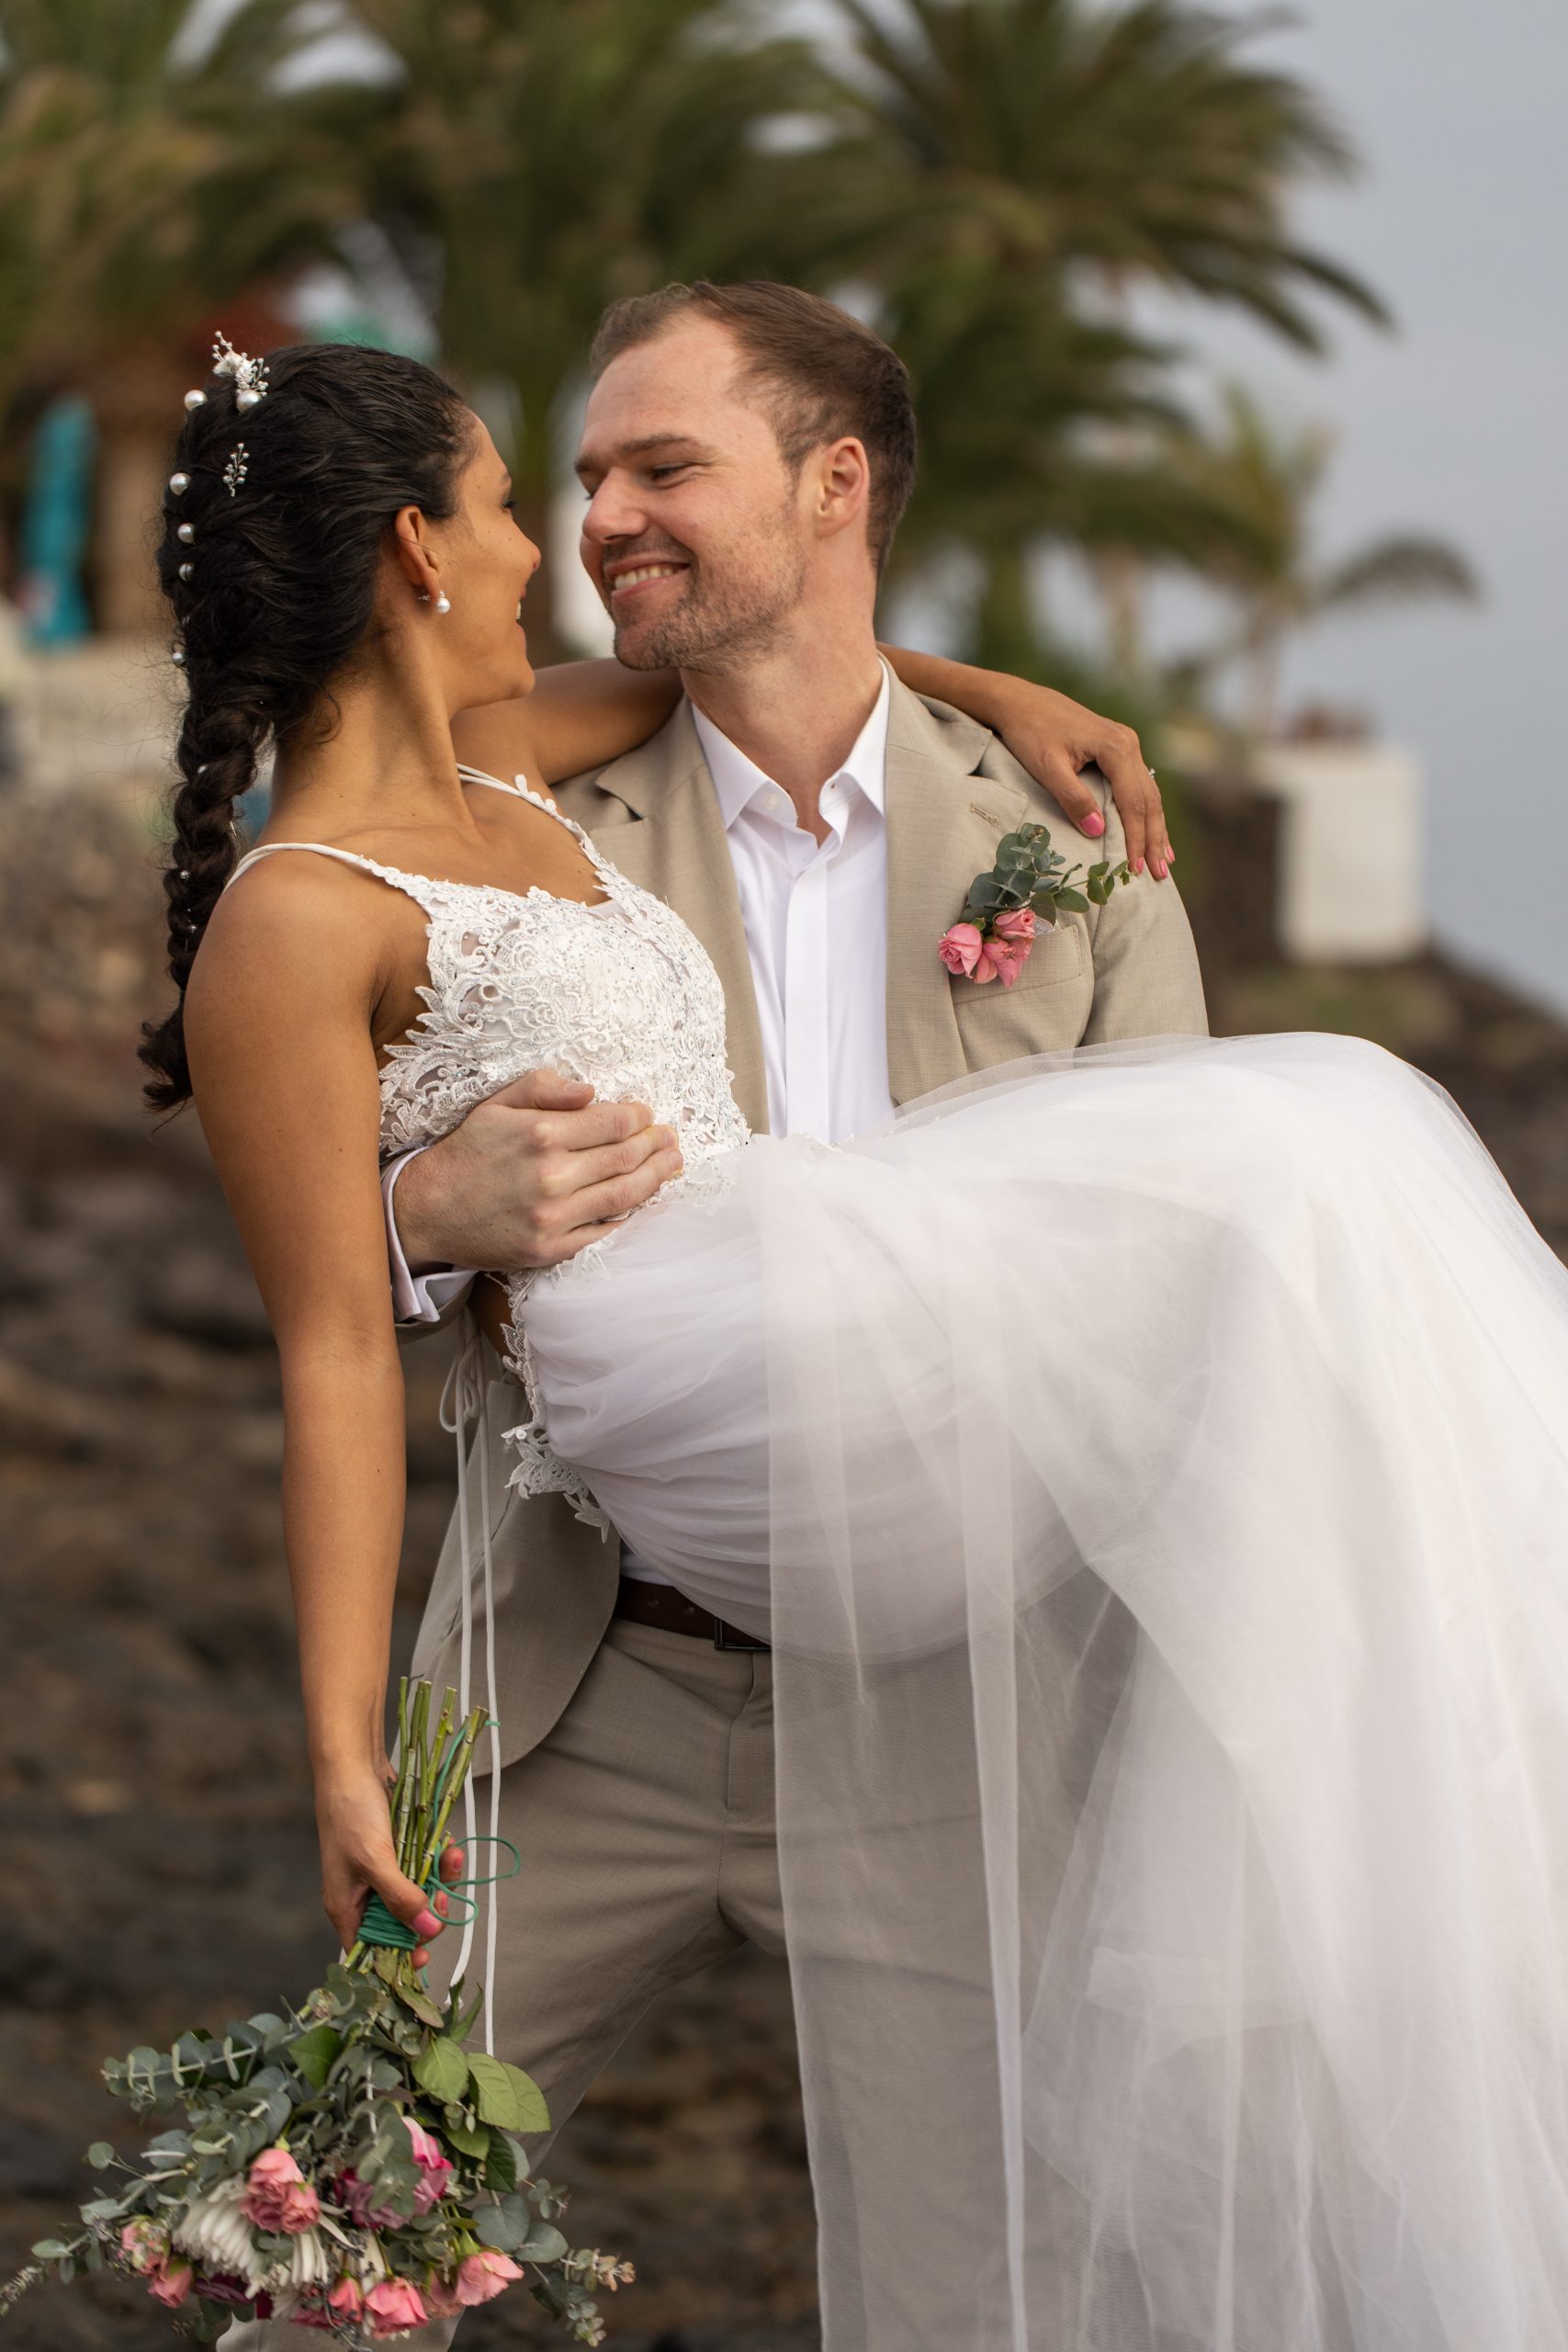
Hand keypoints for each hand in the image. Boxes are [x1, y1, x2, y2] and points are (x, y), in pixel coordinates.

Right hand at [315, 1762, 467, 1967]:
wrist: (355, 1764)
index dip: (397, 1958)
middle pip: (403, 1924)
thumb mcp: (376, 1861)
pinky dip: (440, 1858)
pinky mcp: (401, 1852)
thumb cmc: (352, 1814)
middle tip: (444, 1899)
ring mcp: (384, 1873)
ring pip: (421, 1894)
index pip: (372, 1950)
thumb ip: (401, 1899)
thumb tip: (428, 1932)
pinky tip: (450, 1846)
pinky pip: (426, 1867)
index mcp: (347, 1908)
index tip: (425, 1956)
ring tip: (454, 1857)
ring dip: (441, 1879)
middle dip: (428, 1911)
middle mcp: (365, 1896)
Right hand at [394, 1069, 683, 1272]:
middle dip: (656, 1145)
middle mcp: (552, 1176)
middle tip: (671, 1139)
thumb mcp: (495, 1105)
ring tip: (671, 1165)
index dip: (638, 1117)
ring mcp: (553, 1217)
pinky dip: (626, 1215)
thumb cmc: (466, 1152)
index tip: (647, 1114)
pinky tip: (639, 1201)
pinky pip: (602, 1231)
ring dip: (655, 1178)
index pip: (612, 1123)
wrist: (429, 1211)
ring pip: (623, 1195)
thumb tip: (592, 1090)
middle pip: (625, 1157)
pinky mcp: (551, 1249)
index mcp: (541, 1134)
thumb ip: (543, 1088)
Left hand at [996, 684, 1172, 880]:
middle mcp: (1128, 742)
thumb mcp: (1047, 768)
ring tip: (1162, 860)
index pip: (1133, 803)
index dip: (1136, 838)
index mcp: (1116, 748)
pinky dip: (1145, 810)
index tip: (1136, 869)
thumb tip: (1098, 832)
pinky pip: (1138, 784)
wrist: (1020, 701)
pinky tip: (1150, 829)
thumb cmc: (1030, 733)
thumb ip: (1073, 799)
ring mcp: (1126, 742)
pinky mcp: (1118, 746)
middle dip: (1154, 839)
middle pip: (1148, 799)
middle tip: (1158, 874)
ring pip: (1148, 792)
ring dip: (1155, 827)